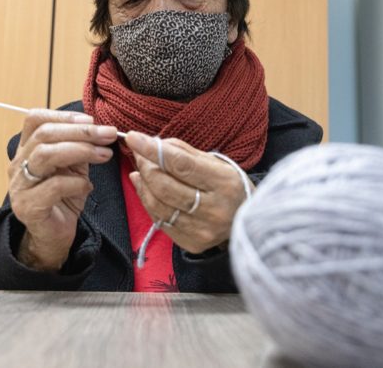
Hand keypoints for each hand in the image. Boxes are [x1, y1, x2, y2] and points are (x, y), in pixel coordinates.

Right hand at [8, 109, 116, 270]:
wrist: (53, 236)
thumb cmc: (63, 199)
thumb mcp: (74, 168)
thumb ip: (80, 148)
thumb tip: (101, 129)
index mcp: (27, 150)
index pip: (35, 119)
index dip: (64, 115)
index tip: (91, 120)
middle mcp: (18, 164)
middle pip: (44, 135)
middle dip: (81, 131)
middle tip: (108, 134)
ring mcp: (20, 185)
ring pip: (45, 155)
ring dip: (80, 151)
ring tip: (104, 155)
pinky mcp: (28, 206)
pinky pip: (54, 186)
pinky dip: (76, 182)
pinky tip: (88, 186)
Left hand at [124, 131, 252, 253]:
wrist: (249, 219)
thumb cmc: (230, 185)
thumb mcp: (216, 162)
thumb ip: (184, 152)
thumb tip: (152, 143)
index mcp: (224, 183)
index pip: (181, 164)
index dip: (153, 150)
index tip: (134, 138)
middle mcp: (215, 210)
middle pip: (165, 186)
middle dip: (146, 166)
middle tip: (139, 153)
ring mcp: (203, 230)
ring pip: (158, 205)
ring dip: (143, 183)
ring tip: (141, 169)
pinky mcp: (192, 244)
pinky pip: (160, 221)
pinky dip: (148, 201)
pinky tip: (145, 187)